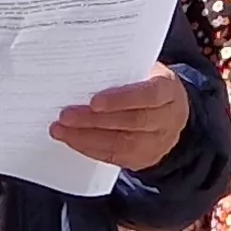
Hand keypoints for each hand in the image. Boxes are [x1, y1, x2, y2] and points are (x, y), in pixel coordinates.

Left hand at [53, 68, 189, 170]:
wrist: (170, 113)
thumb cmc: (149, 85)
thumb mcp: (145, 71)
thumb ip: (123, 72)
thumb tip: (85, 71)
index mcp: (169, 90)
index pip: (148, 95)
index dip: (121, 99)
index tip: (94, 101)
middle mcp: (168, 119)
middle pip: (131, 122)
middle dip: (94, 120)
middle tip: (65, 116)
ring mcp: (157, 143)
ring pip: (121, 143)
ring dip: (86, 137)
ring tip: (60, 130)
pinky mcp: (143, 159)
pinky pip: (114, 157)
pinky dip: (89, 148)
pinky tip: (72, 140)